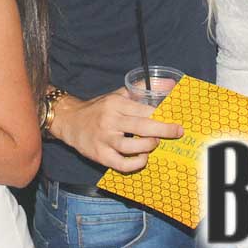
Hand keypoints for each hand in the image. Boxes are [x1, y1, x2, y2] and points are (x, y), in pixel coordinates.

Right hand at [50, 88, 183, 172]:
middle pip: (140, 127)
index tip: (175, 118)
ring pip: (131, 147)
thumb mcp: (117, 94)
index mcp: (115, 103)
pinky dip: (136, 163)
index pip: (143, 109)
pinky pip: (121, 164)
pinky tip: (143, 158)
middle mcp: (109, 120)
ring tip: (154, 143)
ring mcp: (104, 139)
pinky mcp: (100, 155)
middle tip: (177, 132)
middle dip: (163, 130)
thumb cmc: (99, 108)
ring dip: (148, 146)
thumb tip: (170, 83)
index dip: (161, 115)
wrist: (70, 121)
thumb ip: (141, 89)